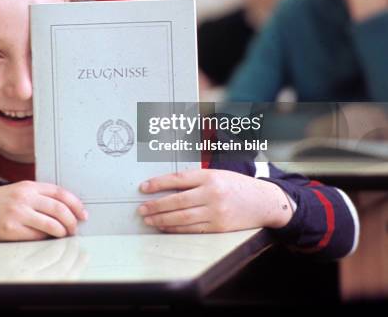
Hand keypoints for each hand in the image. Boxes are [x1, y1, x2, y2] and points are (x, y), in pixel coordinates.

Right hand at [0, 181, 87, 240]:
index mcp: (27, 186)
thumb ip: (36, 196)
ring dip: (63, 231)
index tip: (82, 213)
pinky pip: (37, 236)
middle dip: (72, 220)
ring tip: (65, 235)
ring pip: (52, 223)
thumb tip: (61, 209)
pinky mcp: (10, 230)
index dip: (75, 203)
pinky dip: (47, 238)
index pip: (59, 192)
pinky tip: (48, 239)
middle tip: (76, 227)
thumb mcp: (15, 192)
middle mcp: (24, 197)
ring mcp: (17, 214)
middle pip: (59, 208)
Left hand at [138, 169, 292, 233]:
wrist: (263, 202)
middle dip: (156, 206)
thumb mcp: (216, 174)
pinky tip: (165, 227)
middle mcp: (212, 194)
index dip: (158, 183)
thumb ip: (194, 179)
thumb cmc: (236, 185)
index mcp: (210, 177)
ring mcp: (216, 212)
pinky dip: (176, 229)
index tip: (143, 187)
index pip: (178, 179)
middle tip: (141, 209)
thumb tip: (166, 186)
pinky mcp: (219, 228)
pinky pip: (192, 230)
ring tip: (149, 219)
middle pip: (177, 201)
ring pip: (182, 218)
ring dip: (162, 220)